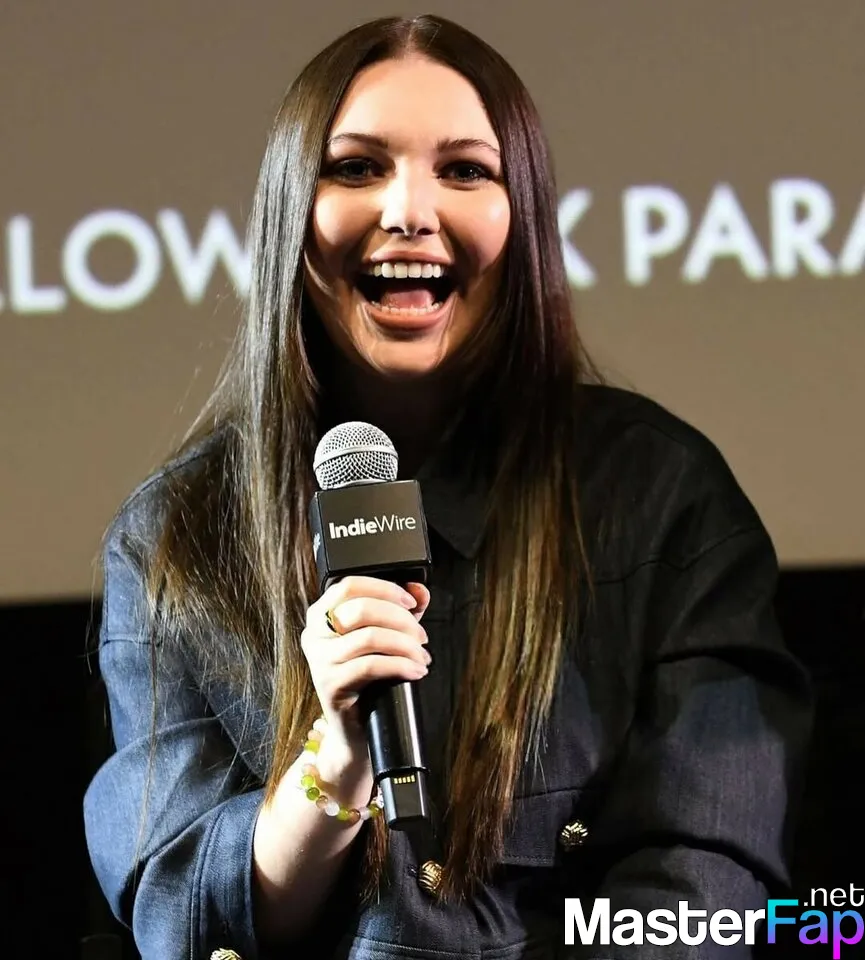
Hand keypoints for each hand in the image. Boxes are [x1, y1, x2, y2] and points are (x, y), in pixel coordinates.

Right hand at [300, 576, 430, 772]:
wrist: (354, 727)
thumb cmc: (369, 677)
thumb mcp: (386, 635)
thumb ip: (402, 609)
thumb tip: (419, 589)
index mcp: (321, 615)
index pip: (349, 585)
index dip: (384, 589)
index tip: (411, 602)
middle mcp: (314, 634)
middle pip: (362, 609)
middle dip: (401, 620)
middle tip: (421, 637)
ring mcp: (319, 661)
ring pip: (370, 637)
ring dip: (405, 645)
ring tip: (422, 656)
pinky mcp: (330, 685)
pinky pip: (371, 666)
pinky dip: (401, 665)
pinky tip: (416, 670)